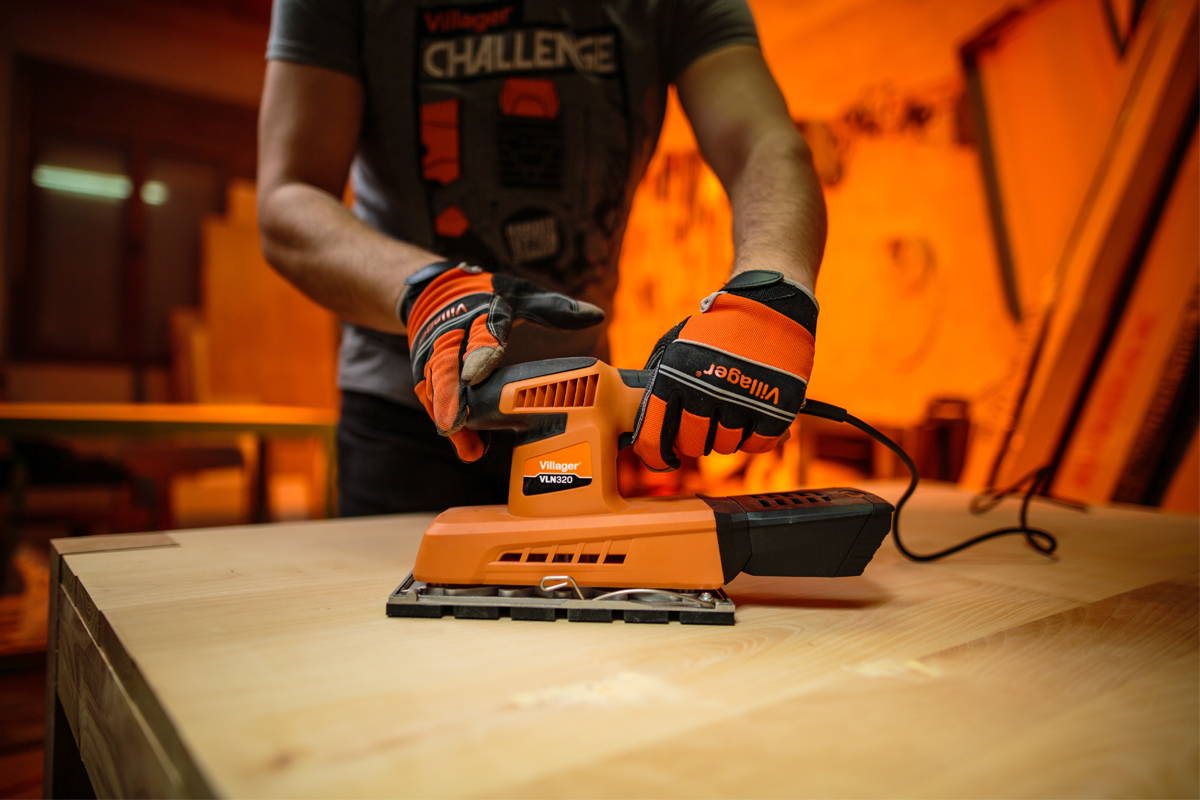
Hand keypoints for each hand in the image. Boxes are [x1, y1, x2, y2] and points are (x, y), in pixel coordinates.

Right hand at [400, 262, 604, 460]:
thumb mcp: (518, 294)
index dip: (480, 352)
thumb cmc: (483, 295)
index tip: (478, 373)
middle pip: (445, 364)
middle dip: (448, 393)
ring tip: (463, 442)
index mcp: (479, 310)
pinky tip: (464, 445)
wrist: (433, 293)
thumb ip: (553, 308)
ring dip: (447, 414)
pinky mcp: (424, 372)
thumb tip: (596, 315)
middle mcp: (452, 333)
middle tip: (455, 421)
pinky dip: (445, 420)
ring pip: (434, 386)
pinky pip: (430, 398)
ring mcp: (433, 354)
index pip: (480, 331)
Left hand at [632, 270, 817, 470]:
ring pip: (726, 446)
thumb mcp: (676, 347)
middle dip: (697, 438)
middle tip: (706, 420)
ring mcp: (743, 399)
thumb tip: (647, 432)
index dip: (656, 456)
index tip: (663, 460)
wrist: (769, 305)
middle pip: (693, 445)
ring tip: (733, 406)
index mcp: (674, 376)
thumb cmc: (719, 330)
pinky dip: (756, 436)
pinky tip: (755, 416)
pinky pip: (758, 444)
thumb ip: (660, 386)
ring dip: (728, 434)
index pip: (654, 435)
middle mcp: (706, 390)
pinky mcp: (778, 406)